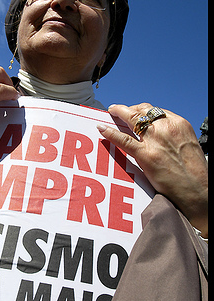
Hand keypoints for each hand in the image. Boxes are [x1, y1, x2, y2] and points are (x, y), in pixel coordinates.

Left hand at [98, 103, 207, 236]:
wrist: (198, 192)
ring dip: (119, 113)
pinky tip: (102, 129)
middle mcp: (167, 128)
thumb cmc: (194, 173)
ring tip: (112, 112)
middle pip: (142, 111)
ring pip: (132, 119)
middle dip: (129, 109)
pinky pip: (123, 140)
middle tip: (118, 109)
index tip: (135, 111)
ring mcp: (155, 141)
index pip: (155, 111)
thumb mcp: (187, 145)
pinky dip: (110, 132)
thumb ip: (173, 137)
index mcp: (179, 124)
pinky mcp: (145, 155)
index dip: (142, 110)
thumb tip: (158, 136)